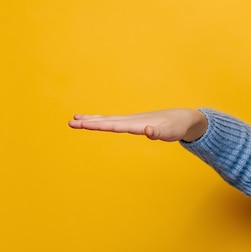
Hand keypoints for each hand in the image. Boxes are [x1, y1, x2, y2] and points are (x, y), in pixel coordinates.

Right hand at [68, 108, 207, 141]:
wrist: (181, 119)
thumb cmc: (175, 127)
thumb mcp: (169, 133)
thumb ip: (158, 133)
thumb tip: (148, 132)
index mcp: (137, 124)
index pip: (114, 125)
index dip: (98, 125)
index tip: (83, 124)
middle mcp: (131, 121)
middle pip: (106, 121)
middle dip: (88, 123)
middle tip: (70, 123)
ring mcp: (130, 121)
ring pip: (107, 120)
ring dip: (91, 120)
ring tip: (74, 120)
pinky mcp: (132, 122)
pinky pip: (112, 121)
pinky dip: (100, 120)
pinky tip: (91, 121)